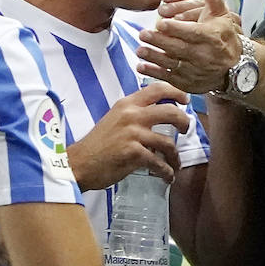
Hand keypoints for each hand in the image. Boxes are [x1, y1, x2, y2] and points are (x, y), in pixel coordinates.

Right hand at [67, 82, 190, 188]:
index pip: (157, 89)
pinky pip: (159, 163)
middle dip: (184, 122)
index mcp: (127, 104)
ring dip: (175, 156)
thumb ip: (134, 115)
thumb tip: (158, 118)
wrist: (78, 163)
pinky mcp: (133, 153)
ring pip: (168, 142)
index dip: (176, 92)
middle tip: (185, 130)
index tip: (185, 99)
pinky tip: (167, 176)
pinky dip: (166, 172)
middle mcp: (131, 115)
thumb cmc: (97, 144)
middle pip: (170, 111)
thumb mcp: (115, 119)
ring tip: (175, 164)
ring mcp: (133, 134)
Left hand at [137, 0, 241, 93]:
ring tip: (139, 50)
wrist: (235, 69)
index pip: (193, 33)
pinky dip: (154, 73)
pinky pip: (169, 78)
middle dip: (160, 42)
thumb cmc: (224, 39)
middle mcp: (204, 56)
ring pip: (172, 63)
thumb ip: (213, 0)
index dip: (176, 29)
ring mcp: (196, 71)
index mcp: (211, 37)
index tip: (161, 23)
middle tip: (143, 34)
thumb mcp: (223, 17)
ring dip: (154, 57)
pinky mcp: (188, 82)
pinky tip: (141, 66)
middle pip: (179, 48)